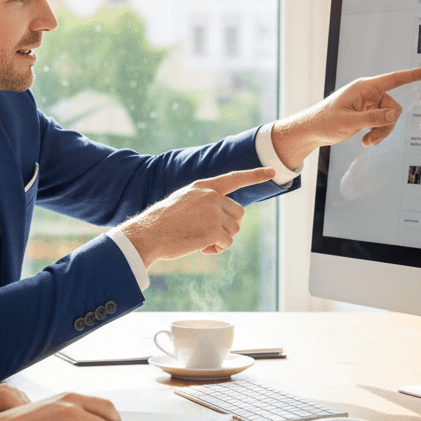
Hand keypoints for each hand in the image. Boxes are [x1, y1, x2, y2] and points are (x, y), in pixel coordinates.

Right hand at [120, 167, 276, 264]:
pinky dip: (215, 249)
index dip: (255, 175)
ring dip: (220, 239)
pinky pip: (226, 243)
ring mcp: (213, 212)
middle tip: (208, 233)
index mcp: (204, 187)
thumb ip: (204, 201)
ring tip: (198, 240)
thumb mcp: (183, 201)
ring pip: (234, 230)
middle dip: (228, 226)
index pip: (235, 178)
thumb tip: (227, 215)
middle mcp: (211, 196)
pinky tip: (198, 247)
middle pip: (238, 214)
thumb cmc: (162, 222)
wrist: (148, 234)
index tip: (273, 171)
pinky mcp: (213, 231)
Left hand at [273, 65, 420, 167]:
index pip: (393, 79)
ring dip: (381, 132)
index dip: (412, 75)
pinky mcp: (368, 114)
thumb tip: (394, 114)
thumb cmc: (326, 121)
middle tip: (370, 140)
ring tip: (366, 142)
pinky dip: (377, 134)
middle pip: (393, 107)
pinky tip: (365, 141)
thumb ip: (372, 118)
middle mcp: (369, 93)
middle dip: (386, 126)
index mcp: (364, 88)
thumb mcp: (348, 121)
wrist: (313, 130)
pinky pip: (383, 124)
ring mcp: (369, 104)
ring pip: (390, 118)